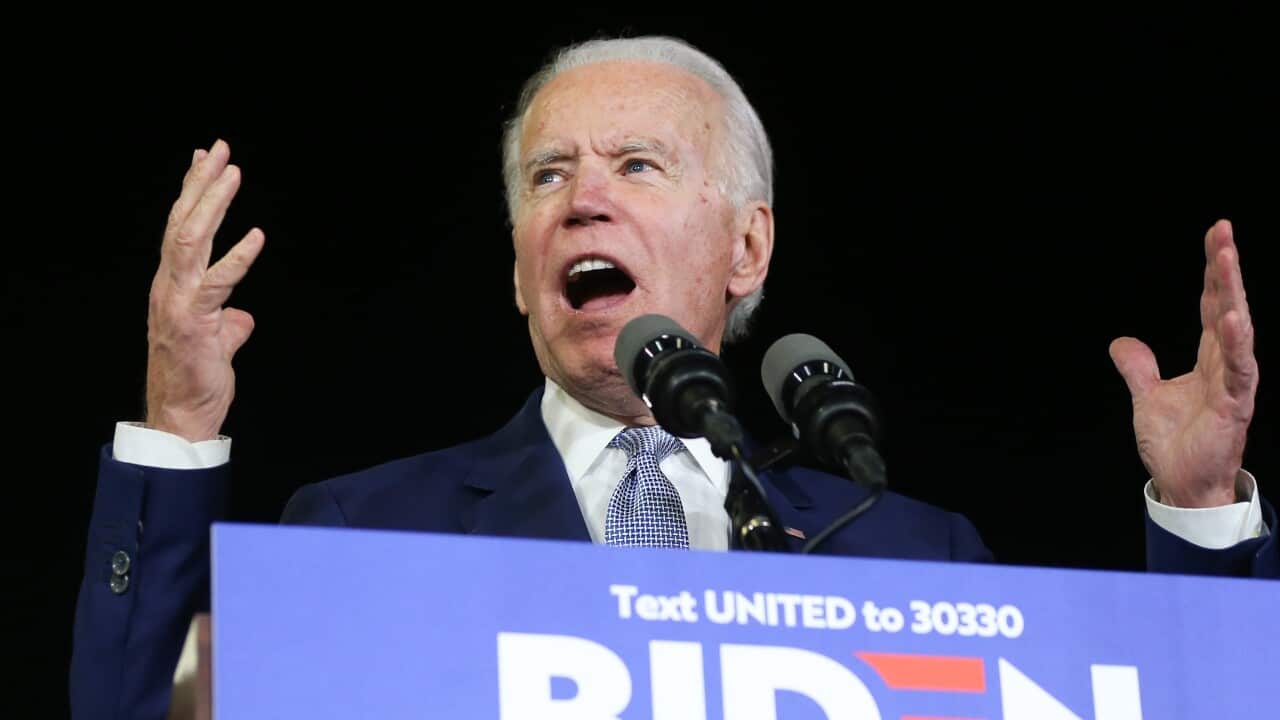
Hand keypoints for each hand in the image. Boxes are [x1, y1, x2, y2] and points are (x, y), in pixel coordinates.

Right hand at [145, 140, 263, 441]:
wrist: (182, 418)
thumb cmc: (197, 381)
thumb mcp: (217, 344)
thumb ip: (228, 324)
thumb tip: (241, 319)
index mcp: (173, 286)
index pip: (180, 228)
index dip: (192, 192)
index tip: (204, 157)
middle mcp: (169, 287)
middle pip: (182, 223)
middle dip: (200, 183)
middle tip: (219, 148)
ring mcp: (177, 302)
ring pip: (191, 241)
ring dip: (213, 204)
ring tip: (232, 172)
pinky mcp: (194, 322)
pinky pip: (217, 283)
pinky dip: (238, 258)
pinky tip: (256, 235)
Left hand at [1109, 219, 1256, 506]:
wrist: (1182, 484)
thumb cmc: (1176, 444)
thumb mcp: (1147, 397)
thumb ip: (1138, 367)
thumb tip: (1121, 342)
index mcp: (1209, 358)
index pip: (1209, 304)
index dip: (1212, 271)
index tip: (1214, 236)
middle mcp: (1226, 364)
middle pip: (1225, 305)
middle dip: (1225, 267)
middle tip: (1223, 229)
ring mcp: (1233, 383)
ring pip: (1235, 328)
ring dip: (1232, 291)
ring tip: (1227, 256)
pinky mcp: (1234, 405)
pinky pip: (1239, 368)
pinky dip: (1236, 341)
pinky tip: (1231, 316)